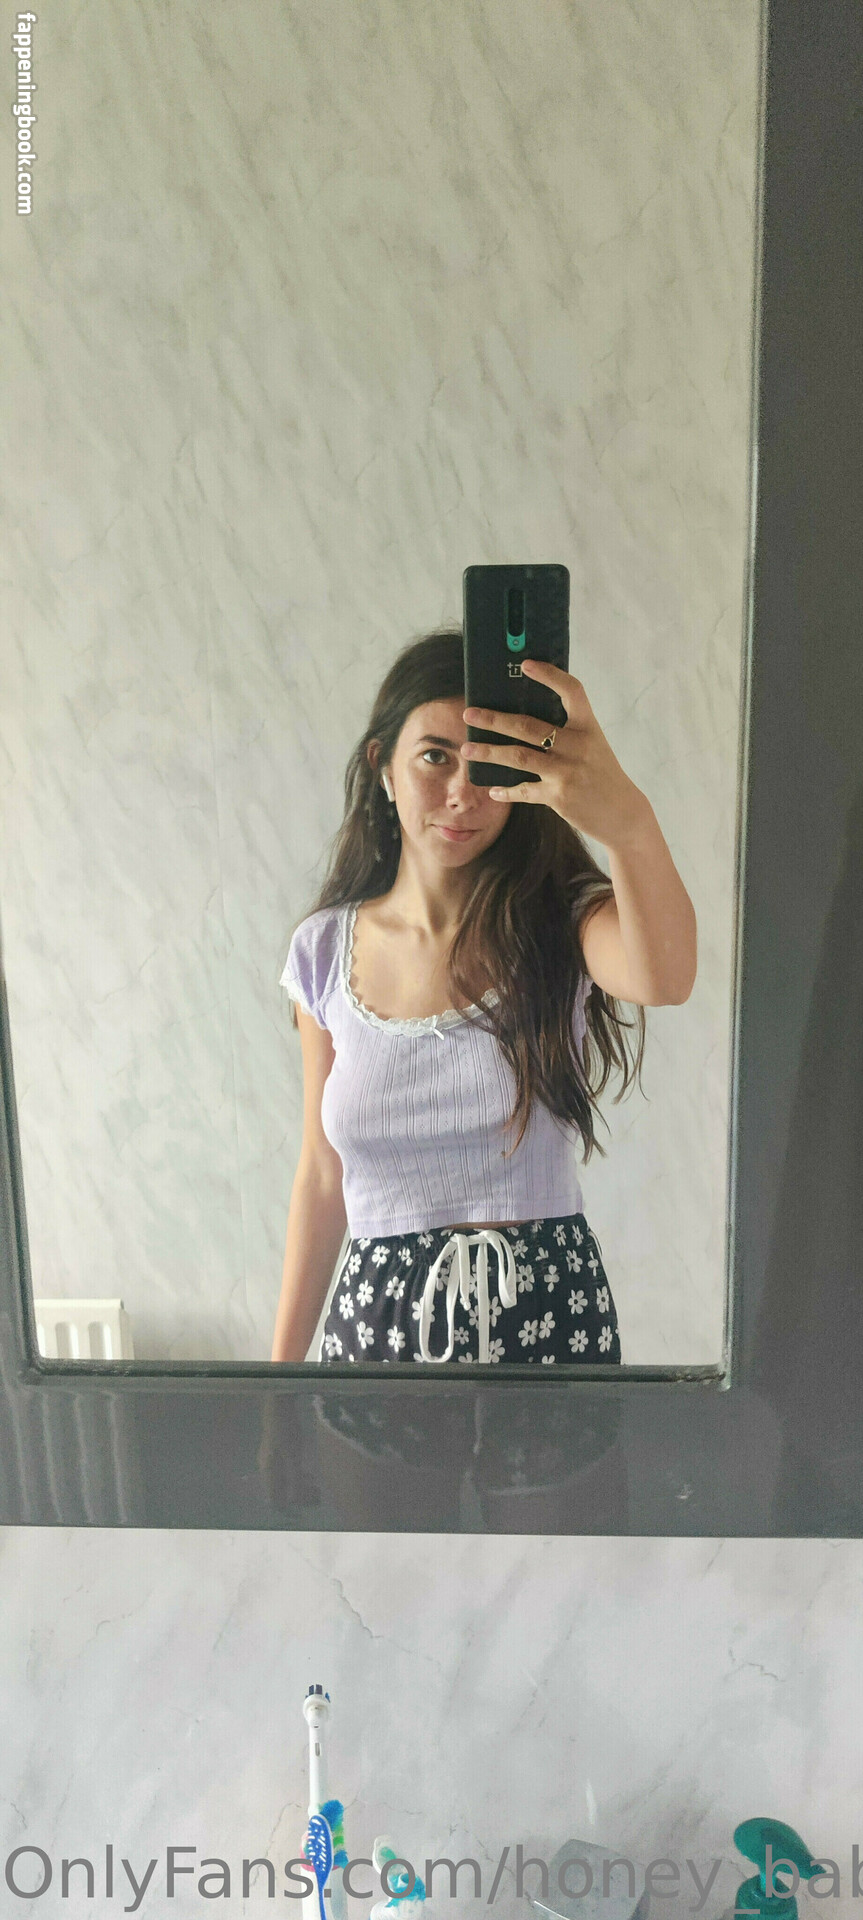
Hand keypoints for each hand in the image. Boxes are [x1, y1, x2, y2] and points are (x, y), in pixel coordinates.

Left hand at [462, 658, 647, 852]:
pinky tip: (493, 789)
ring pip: (519, 757)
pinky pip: (524, 790)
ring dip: (489, 752)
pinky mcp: (559, 796)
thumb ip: (567, 731)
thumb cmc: (602, 774)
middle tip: (469, 715)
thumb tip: (524, 718)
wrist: (623, 814)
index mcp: (588, 727)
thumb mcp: (592, 745)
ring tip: (467, 750)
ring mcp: (567, 772)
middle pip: (529, 727)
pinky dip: (506, 791)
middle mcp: (578, 746)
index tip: (526, 664)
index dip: (550, 675)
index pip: (572, 691)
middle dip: (495, 719)